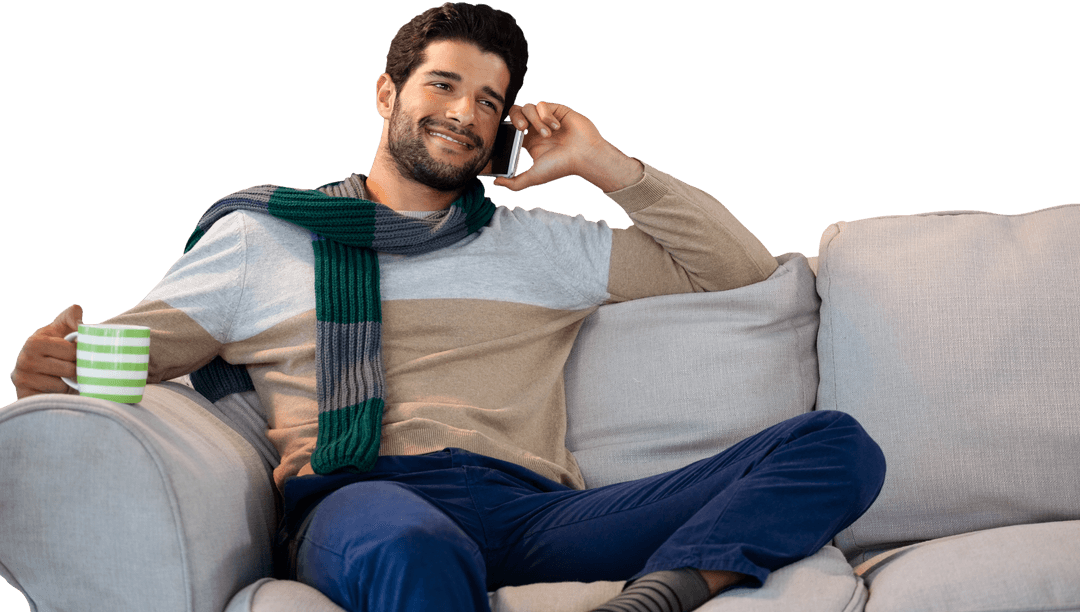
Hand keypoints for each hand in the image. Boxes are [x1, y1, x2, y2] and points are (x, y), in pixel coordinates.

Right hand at [11, 304, 81, 398]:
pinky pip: (54, 398)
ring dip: (68, 383)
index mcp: (34, 342)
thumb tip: (79, 320)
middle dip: (76, 368)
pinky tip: (56, 388)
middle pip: (69, 369)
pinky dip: (60, 394)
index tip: (77, 352)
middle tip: (73, 366)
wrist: (43, 372)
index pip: (71, 351)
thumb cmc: (57, 347)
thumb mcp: (63, 328)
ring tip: (63, 376)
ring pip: (63, 385)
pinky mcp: (25, 397)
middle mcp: (24, 361)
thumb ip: (71, 317)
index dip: (80, 352)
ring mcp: (22, 380)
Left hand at [494, 101, 643, 192]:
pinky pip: (542, 105)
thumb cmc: (562, 166)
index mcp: (529, 141)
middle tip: (521, 128)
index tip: (510, 137)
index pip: (510, 129)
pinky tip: (557, 127)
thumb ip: (514, 183)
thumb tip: (495, 183)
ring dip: (537, 121)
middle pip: (515, 112)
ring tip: (548, 134)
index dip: (507, 129)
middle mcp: (536, 128)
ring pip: (529, 108)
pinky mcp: (556, 109)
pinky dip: (546, 116)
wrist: (585, 156)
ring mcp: (546, 117)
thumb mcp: (534, 177)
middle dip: (515, 118)